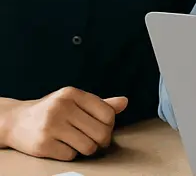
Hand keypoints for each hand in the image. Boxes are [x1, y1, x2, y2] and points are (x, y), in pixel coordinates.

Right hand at [0, 88, 127, 160]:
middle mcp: (61, 107)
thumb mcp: (74, 101)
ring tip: (82, 144)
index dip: (110, 126)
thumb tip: (125, 102)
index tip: (105, 129)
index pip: (107, 113)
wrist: (16, 121)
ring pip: (87, 146)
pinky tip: (64, 147)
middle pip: (100, 132)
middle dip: (102, 140)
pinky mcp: (42, 144)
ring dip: (88, 149)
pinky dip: (71, 154)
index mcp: (72, 94)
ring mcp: (50, 126)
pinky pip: (71, 155)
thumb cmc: (52, 111)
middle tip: (98, 142)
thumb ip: (100, 103)